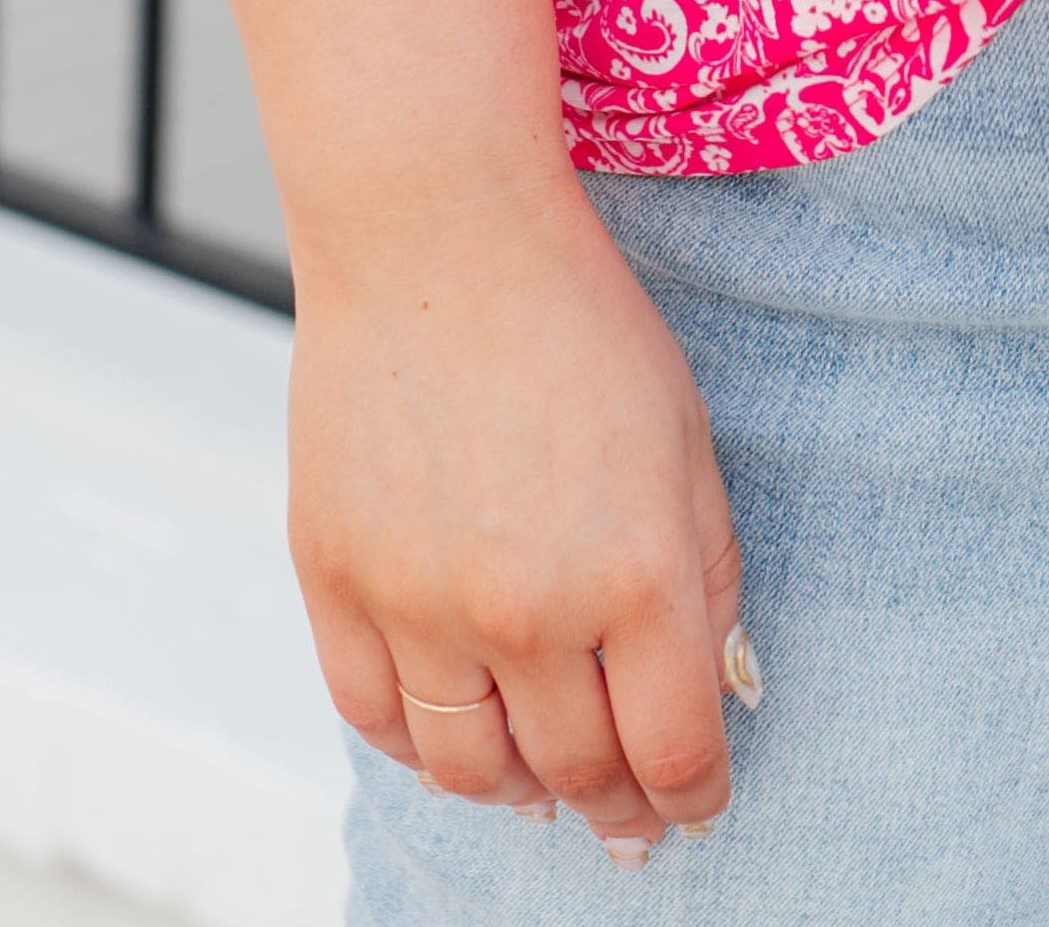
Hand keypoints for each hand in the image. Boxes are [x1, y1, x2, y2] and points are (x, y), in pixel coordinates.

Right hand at [290, 172, 753, 860]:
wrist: (440, 231)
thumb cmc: (572, 315)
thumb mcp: (686, 436)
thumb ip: (706, 572)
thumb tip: (711, 683)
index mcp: (636, 571)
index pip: (674, 753)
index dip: (692, 800)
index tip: (695, 805)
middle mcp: (528, 609)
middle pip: (577, 773)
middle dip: (614, 807)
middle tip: (624, 817)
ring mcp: (421, 603)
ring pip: (470, 769)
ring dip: (516, 790)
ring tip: (540, 778)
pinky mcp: (337, 579)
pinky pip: (375, 717)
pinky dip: (419, 743)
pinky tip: (453, 725)